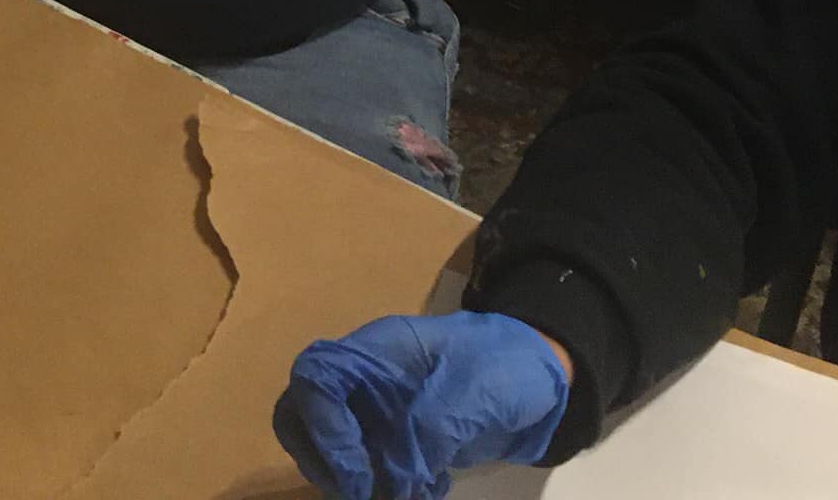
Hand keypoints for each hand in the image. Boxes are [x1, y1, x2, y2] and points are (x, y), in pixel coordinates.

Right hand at [273, 312, 570, 499]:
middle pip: (301, 413)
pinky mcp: (393, 440)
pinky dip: (386, 489)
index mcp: (376, 352)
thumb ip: (431, 426)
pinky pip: (366, 471)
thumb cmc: (504, 368)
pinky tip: (427, 489)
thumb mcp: (475, 389)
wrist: (536, 379)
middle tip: (361, 491)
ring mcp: (376, 412)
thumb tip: (396, 477)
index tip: (358, 472)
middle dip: (322, 461)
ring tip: (407, 492)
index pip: (316, 376)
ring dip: (355, 483)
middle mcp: (364, 381)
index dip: (322, 427)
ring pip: (328, 449)